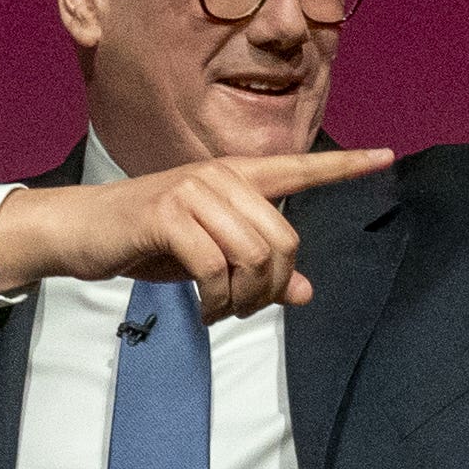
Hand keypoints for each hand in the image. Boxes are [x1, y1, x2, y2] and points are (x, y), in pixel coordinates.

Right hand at [0, 147, 394, 319]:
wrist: (81, 232)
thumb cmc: (146, 242)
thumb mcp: (208, 258)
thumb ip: (256, 270)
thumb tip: (304, 292)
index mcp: (235, 177)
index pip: (299, 169)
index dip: (345, 166)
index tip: (387, 157)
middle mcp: (219, 176)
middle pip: (282, 239)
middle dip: (270, 288)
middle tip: (244, 310)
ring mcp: (193, 191)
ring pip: (254, 255)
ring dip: (243, 300)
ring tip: (222, 311)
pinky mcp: (168, 214)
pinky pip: (216, 268)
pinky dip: (217, 301)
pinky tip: (204, 310)